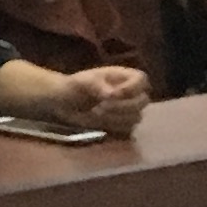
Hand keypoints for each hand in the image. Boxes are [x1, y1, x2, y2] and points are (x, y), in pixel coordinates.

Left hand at [0, 61, 149, 137]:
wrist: (64, 103)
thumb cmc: (74, 86)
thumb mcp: (82, 81)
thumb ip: (97, 85)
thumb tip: (111, 95)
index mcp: (124, 76)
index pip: (142, 79)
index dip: (132, 88)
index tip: (113, 94)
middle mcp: (130, 93)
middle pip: (143, 101)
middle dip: (122, 106)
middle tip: (101, 106)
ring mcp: (128, 110)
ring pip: (136, 117)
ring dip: (116, 118)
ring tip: (96, 113)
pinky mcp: (122, 125)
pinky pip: (128, 130)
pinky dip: (113, 128)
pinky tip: (99, 123)